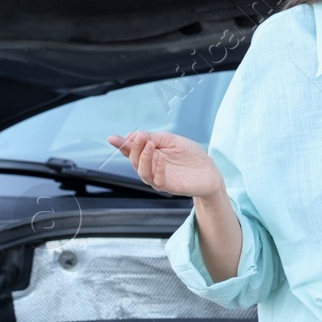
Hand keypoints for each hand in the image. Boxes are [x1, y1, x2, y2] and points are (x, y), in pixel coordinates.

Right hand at [105, 130, 224, 199]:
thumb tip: (133, 135)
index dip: (121, 145)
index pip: (131, 151)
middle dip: (134, 148)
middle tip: (140, 137)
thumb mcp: (172, 140)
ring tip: (150, 145)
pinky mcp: (170, 187)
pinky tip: (160, 158)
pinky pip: (158, 181)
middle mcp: (151, 168)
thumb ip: (154, 137)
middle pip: (134, 161)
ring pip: (143, 172)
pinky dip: (157, 168)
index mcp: (150, 155)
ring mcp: (159, 178)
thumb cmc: (191, 155)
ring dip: (144, 158)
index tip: (112, 138)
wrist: (209, 171)